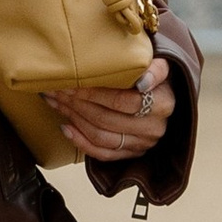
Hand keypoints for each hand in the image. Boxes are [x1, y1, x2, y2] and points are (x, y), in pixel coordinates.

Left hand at [49, 55, 172, 164]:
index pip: (122, 101)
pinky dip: (80, 142)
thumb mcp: (161, 66)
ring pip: (100, 136)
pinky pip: (102, 154)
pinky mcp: (131, 154)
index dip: (94, 92)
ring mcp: (142, 144)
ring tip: (56, 102)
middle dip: (76, 103)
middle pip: (106, 119)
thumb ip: (154, 68)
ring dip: (73, 119)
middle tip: (56, 89)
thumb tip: (142, 80)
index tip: (72, 81)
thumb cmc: (155, 77)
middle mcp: (154, 128)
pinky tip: (64, 127)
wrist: (165, 98)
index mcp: (162, 104)